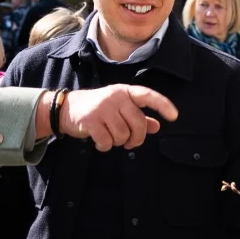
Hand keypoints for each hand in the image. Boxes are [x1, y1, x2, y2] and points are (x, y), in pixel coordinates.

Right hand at [36, 85, 177, 150]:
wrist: (65, 109)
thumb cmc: (97, 109)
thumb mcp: (118, 108)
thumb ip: (138, 117)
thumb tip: (156, 126)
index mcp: (124, 92)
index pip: (148, 95)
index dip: (163, 105)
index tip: (174, 117)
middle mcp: (115, 97)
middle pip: (138, 124)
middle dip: (136, 138)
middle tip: (129, 143)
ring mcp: (103, 108)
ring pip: (123, 135)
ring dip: (118, 142)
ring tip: (109, 137)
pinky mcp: (91, 121)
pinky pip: (108, 142)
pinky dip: (105, 146)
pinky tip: (99, 141)